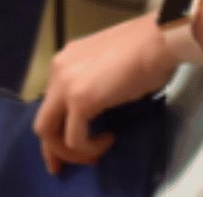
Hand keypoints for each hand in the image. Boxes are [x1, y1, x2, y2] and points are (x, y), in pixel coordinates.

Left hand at [36, 14, 176, 172]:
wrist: (160, 38)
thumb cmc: (148, 48)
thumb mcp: (109, 65)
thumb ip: (94, 81)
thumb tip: (97, 105)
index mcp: (66, 60)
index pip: (51, 102)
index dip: (59, 126)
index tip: (73, 141)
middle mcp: (58, 70)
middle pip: (42, 120)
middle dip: (52, 147)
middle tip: (64, 164)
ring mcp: (66, 85)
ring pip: (48, 132)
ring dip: (69, 151)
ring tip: (94, 153)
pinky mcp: (80, 100)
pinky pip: (74, 139)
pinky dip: (88, 148)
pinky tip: (108, 140)